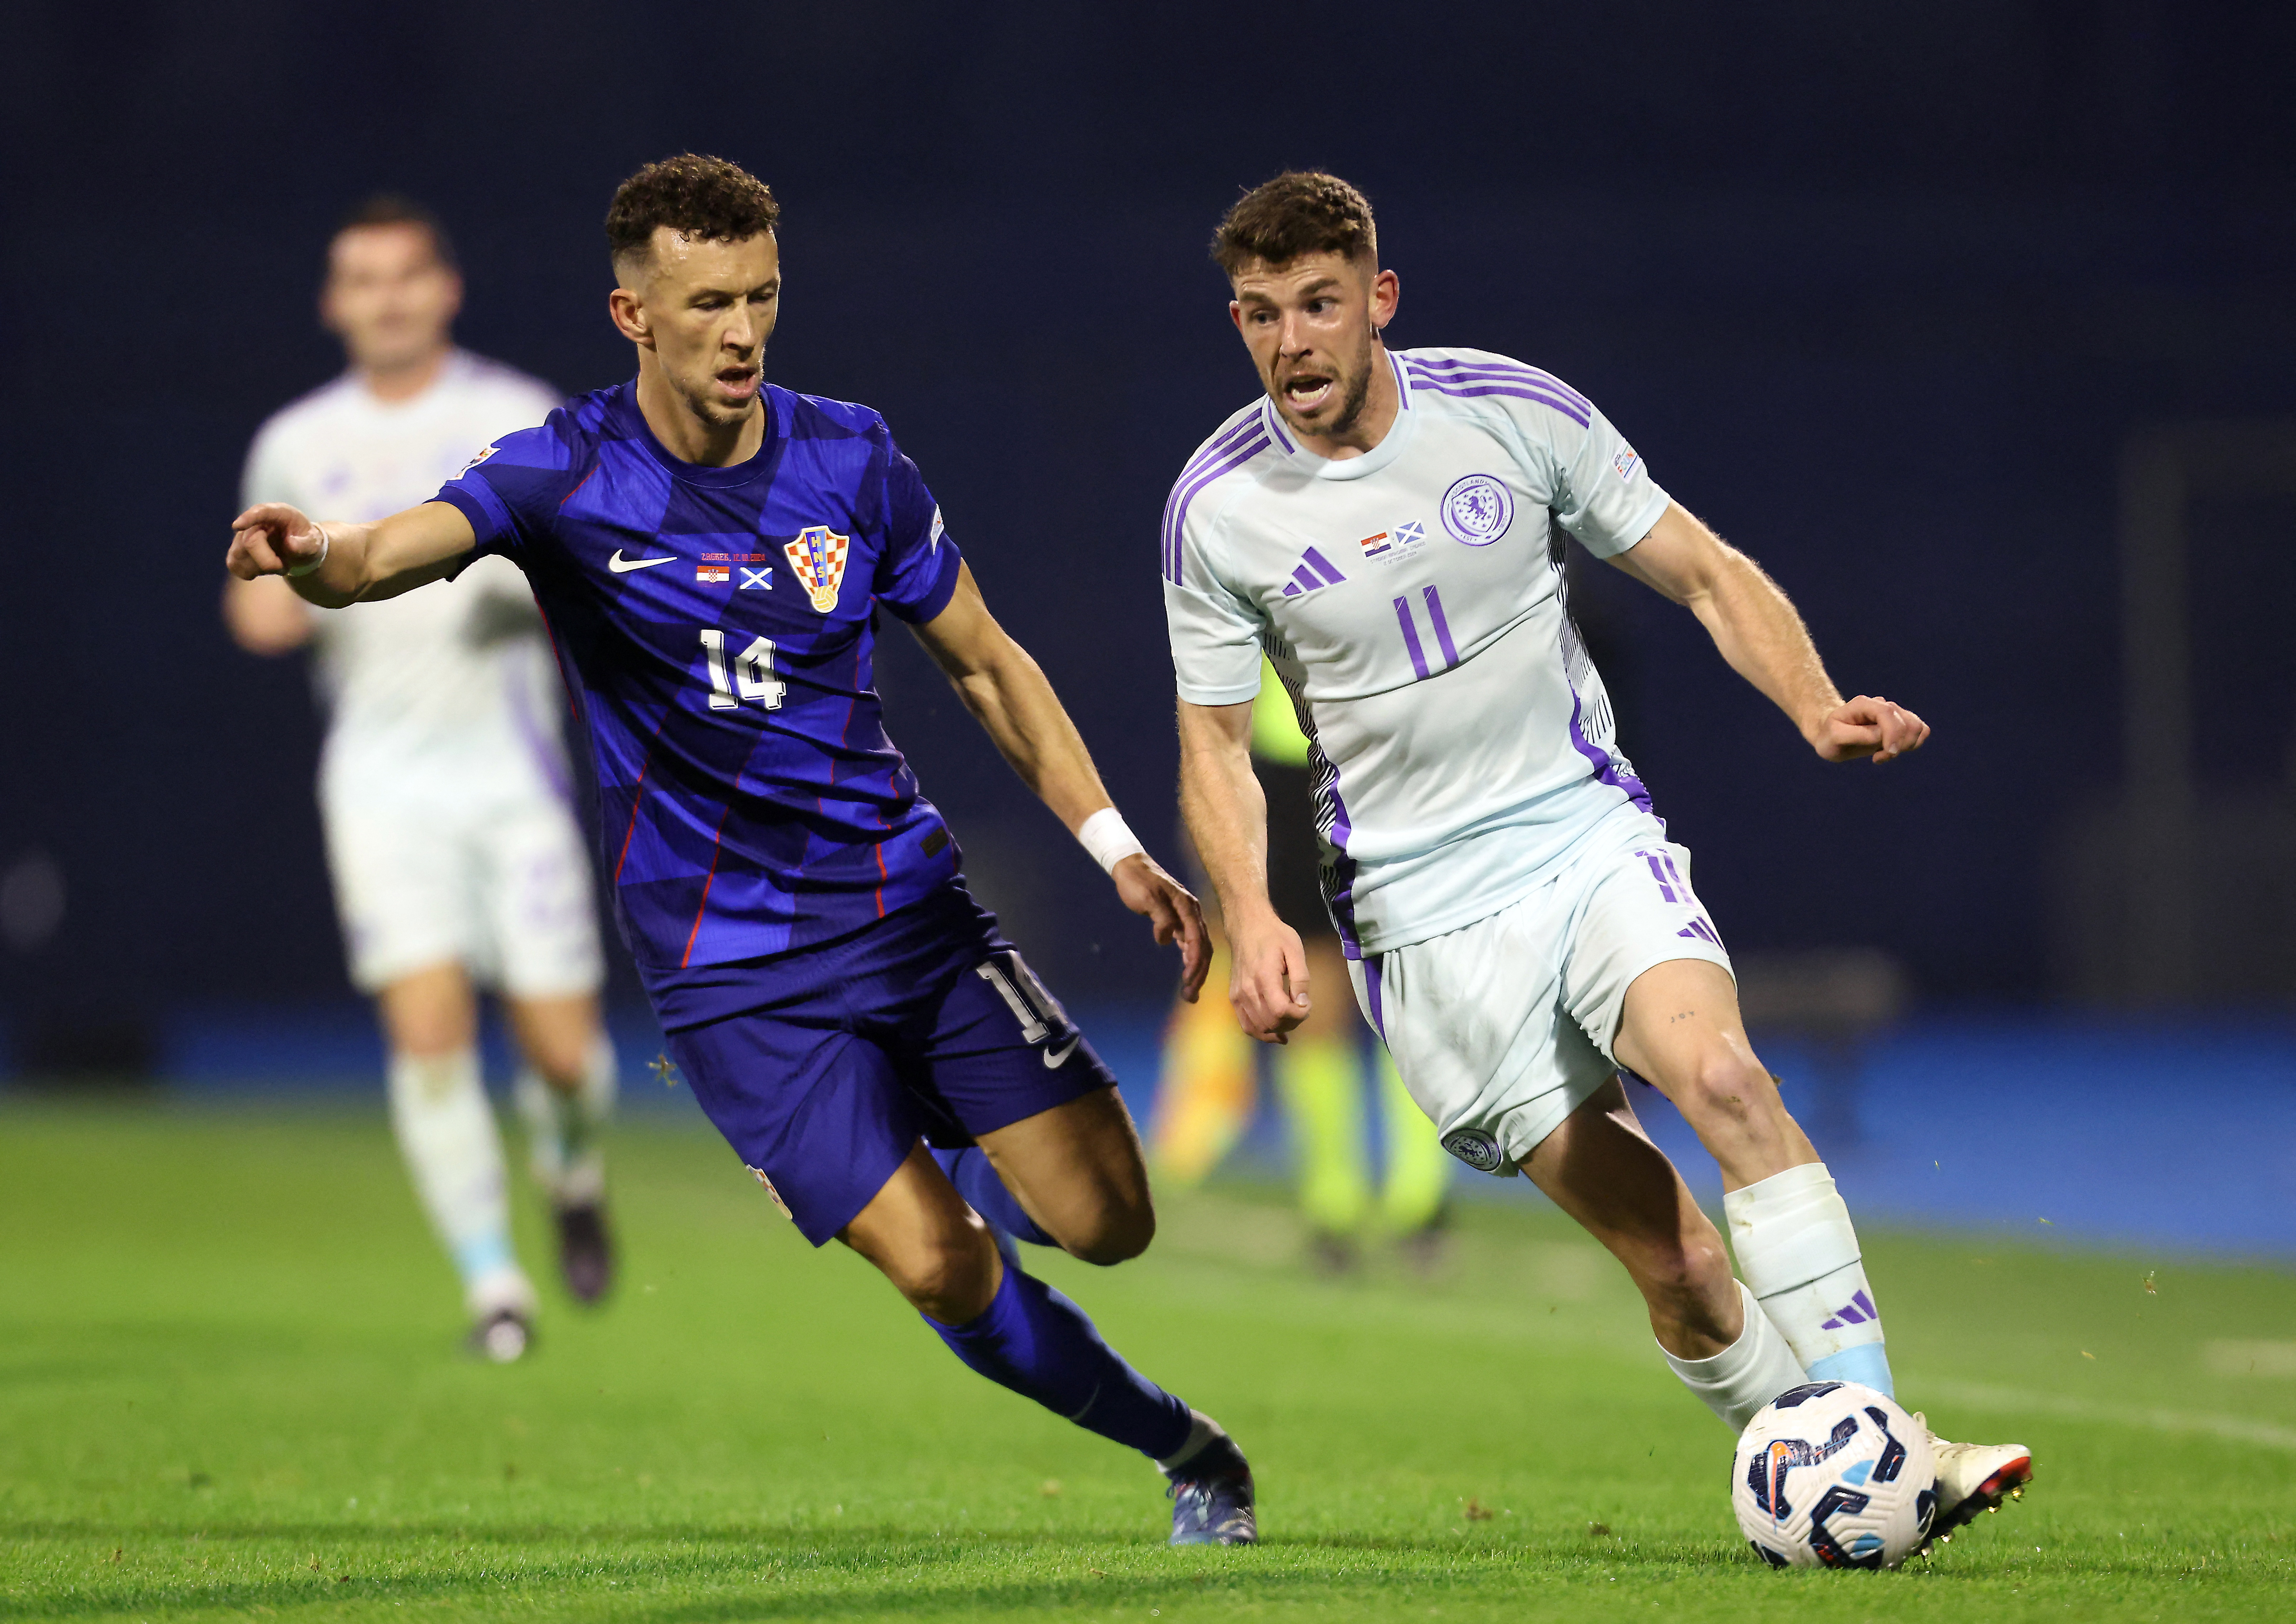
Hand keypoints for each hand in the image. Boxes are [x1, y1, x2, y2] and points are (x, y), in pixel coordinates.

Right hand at [227, 503, 324, 579]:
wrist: (297, 546)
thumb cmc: (304, 540)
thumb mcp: (313, 542)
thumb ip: (306, 544)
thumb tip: (290, 545)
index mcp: (278, 513)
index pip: (260, 511)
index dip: (249, 518)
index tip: (238, 526)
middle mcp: (256, 522)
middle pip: (250, 542)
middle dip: (269, 562)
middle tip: (284, 566)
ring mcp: (241, 536)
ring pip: (240, 557)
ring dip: (261, 568)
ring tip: (276, 564)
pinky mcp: (235, 552)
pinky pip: (235, 566)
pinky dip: (251, 573)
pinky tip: (263, 568)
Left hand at [1111, 853, 1210, 1001]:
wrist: (1132, 867)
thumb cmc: (1138, 881)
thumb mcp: (1147, 898)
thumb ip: (1160, 918)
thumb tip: (1166, 940)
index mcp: (1187, 907)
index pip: (1197, 939)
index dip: (1195, 961)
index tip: (1188, 980)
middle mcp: (1191, 913)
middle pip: (1203, 948)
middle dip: (1199, 973)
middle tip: (1190, 996)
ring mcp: (1186, 918)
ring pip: (1198, 948)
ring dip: (1196, 971)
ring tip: (1190, 993)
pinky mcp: (1178, 922)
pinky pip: (1190, 944)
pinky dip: (1190, 960)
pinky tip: (1187, 974)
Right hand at [1225, 908, 1311, 1043]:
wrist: (1247, 926)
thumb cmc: (1274, 936)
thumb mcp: (1295, 950)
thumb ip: (1301, 978)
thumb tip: (1303, 1003)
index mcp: (1264, 976)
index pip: (1281, 1011)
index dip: (1299, 1015)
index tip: (1307, 1005)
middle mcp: (1247, 989)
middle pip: (1271, 1023)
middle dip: (1292, 1022)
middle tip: (1302, 1010)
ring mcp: (1238, 995)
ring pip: (1260, 1028)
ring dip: (1279, 1030)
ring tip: (1291, 1019)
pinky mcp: (1234, 998)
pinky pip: (1247, 1025)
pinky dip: (1263, 1033)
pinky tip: (1277, 1032)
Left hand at [1808, 694, 1928, 763]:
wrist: (1830, 735)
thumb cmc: (1830, 736)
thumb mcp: (1836, 738)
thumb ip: (1858, 735)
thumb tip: (1882, 736)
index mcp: (1863, 704)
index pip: (1888, 713)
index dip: (1893, 733)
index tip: (1888, 753)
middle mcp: (1881, 705)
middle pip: (1907, 722)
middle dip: (1898, 745)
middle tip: (1878, 757)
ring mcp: (1893, 713)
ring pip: (1917, 727)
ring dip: (1906, 746)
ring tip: (1882, 754)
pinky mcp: (1900, 723)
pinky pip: (1920, 731)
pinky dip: (1911, 744)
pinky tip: (1891, 750)